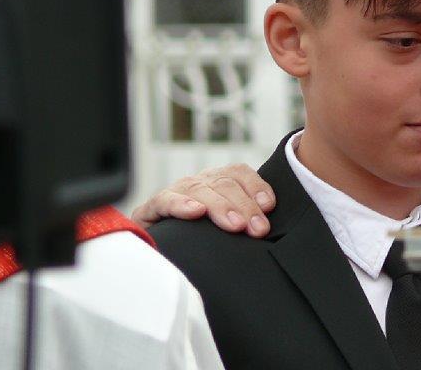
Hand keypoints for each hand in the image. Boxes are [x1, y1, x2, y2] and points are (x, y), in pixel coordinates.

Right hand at [131, 163, 275, 236]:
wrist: (154, 246)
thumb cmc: (197, 238)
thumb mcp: (225, 227)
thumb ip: (246, 222)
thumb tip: (268, 230)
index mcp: (217, 182)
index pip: (239, 173)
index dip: (256, 186)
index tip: (269, 206)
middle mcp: (198, 183)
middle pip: (224, 184)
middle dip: (245, 206)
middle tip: (258, 228)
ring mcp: (175, 193)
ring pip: (200, 190)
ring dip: (220, 207)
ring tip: (236, 225)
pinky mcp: (151, 209)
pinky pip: (166, 201)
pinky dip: (181, 205)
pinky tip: (196, 212)